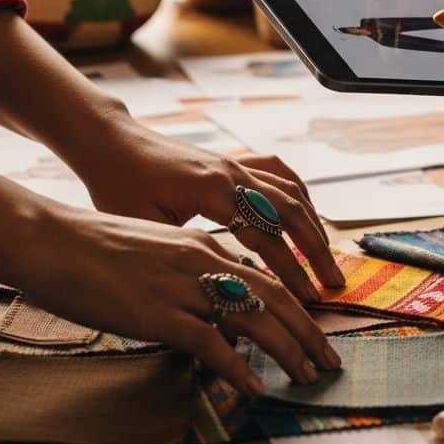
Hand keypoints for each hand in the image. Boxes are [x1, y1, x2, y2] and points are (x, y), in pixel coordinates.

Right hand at [17, 208, 341, 394]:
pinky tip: (254, 386)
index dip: (296, 309)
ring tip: (307, 376)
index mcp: (201, 246)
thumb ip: (184, 277)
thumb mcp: (153, 254)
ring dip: (287, 350)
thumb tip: (205, 312)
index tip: (314, 332)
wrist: (51, 239)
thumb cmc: (93, 248)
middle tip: (329, 361)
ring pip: (253, 318)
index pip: (265, 278)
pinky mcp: (157, 312)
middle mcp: (201, 261)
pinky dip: (238, 366)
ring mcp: (181, 286)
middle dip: (308, 332)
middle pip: (274, 297)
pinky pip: (210, 342)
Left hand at [75, 118, 345, 303]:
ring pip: (293, 192)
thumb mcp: (142, 227)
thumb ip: (182, 256)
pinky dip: (301, 197)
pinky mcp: (234, 162)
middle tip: (333, 284)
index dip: (291, 270)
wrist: (111, 143)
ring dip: (314, 225)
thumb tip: (212, 299)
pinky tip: (308, 217)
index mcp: (212, 190)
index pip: (266, 235)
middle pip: (292, 211)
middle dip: (316, 250)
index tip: (308, 299)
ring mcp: (236, 164)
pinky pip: (280, 175)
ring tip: (327, 258)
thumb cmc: (117, 186)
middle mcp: (232, 172)